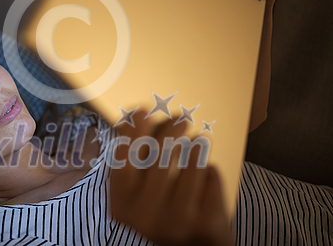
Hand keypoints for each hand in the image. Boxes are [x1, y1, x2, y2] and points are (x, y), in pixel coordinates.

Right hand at [110, 111, 233, 245]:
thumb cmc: (162, 213)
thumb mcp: (139, 196)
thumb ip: (134, 165)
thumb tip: (137, 117)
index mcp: (122, 205)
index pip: (123, 160)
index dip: (132, 132)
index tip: (141, 110)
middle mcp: (145, 215)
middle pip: (158, 156)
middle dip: (172, 130)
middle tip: (182, 117)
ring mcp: (176, 221)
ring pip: (190, 164)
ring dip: (196, 147)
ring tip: (199, 142)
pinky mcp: (205, 224)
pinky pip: (211, 179)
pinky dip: (211, 171)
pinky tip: (207, 172)